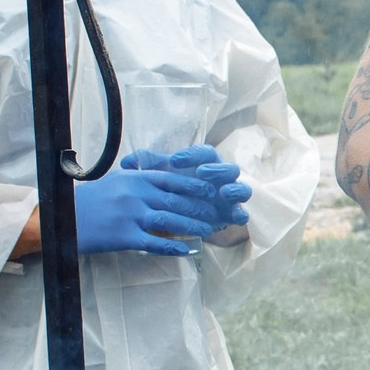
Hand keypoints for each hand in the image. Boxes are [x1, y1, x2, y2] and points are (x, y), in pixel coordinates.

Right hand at [73, 163, 221, 256]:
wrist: (62, 216)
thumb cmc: (90, 200)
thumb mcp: (116, 181)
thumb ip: (139, 179)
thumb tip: (163, 180)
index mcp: (134, 179)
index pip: (171, 180)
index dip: (193, 186)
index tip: (210, 190)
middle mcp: (135, 194)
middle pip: (176, 201)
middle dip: (199, 209)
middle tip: (215, 214)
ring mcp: (130, 215)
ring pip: (170, 221)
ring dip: (192, 227)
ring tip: (207, 231)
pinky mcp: (124, 236)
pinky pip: (155, 242)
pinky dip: (173, 247)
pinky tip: (186, 250)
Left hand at [124, 146, 248, 232]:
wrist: (191, 214)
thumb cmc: (178, 189)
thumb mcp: (163, 177)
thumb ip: (148, 167)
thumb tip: (126, 162)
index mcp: (206, 164)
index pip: (205, 153)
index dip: (192, 155)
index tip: (175, 160)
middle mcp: (222, 178)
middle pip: (229, 168)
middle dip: (218, 170)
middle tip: (202, 173)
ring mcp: (231, 197)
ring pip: (242, 189)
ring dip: (235, 190)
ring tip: (223, 193)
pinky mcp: (234, 215)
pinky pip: (243, 215)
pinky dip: (240, 214)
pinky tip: (233, 216)